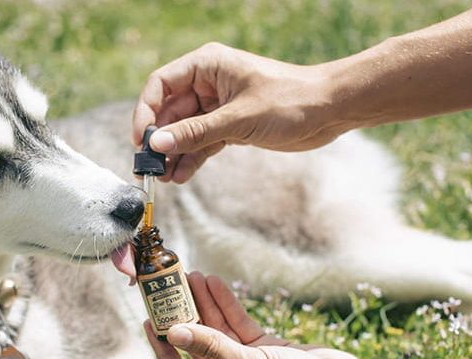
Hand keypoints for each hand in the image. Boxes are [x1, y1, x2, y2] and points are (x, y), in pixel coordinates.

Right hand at [132, 43, 342, 182]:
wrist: (330, 111)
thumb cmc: (291, 100)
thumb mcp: (238, 118)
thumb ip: (195, 133)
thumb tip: (157, 145)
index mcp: (207, 66)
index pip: (161, 85)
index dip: (146, 112)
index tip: (141, 140)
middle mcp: (208, 83)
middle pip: (169, 111)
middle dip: (159, 140)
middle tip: (148, 169)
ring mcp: (217, 106)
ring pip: (184, 131)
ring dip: (173, 154)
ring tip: (163, 178)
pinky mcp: (229, 125)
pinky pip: (201, 142)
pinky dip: (191, 159)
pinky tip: (182, 176)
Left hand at [145, 273, 372, 358]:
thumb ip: (213, 347)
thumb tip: (175, 332)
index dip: (162, 351)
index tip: (151, 322)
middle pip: (195, 348)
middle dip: (183, 318)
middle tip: (168, 291)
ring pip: (215, 332)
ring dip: (203, 305)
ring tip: (191, 276)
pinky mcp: (262, 351)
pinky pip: (237, 325)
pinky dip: (226, 305)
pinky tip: (214, 283)